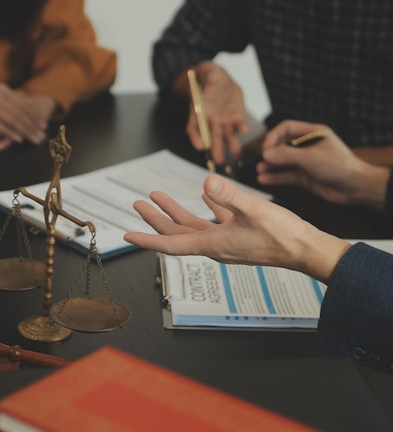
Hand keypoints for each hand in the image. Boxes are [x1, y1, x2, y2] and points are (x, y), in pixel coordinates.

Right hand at [0, 84, 54, 150]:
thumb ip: (11, 98)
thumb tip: (29, 101)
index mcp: (1, 88)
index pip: (22, 103)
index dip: (34, 115)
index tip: (44, 125)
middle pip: (19, 112)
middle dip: (32, 125)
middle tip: (42, 136)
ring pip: (12, 119)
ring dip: (25, 131)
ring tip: (34, 139)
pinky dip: (10, 133)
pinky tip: (19, 140)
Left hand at [124, 174, 349, 283]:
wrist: (306, 249)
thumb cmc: (283, 236)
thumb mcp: (255, 210)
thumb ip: (230, 195)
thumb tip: (207, 182)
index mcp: (213, 244)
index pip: (171, 244)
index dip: (148, 240)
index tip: (127, 236)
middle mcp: (215, 245)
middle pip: (176, 234)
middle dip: (155, 219)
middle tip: (138, 203)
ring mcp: (227, 241)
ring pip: (193, 227)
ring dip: (174, 212)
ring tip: (159, 197)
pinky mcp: (239, 235)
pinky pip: (214, 221)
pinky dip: (205, 207)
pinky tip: (204, 194)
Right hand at [184, 62, 247, 163]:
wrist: (222, 82)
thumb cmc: (210, 79)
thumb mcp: (205, 72)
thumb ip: (203, 73)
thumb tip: (199, 71)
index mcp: (199, 112)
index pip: (194, 128)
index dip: (196, 138)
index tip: (200, 147)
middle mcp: (211, 120)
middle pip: (212, 136)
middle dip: (217, 148)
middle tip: (219, 160)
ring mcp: (224, 120)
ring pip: (226, 135)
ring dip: (231, 144)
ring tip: (236, 154)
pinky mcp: (236, 117)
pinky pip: (238, 125)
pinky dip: (241, 129)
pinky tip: (244, 131)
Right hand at [257, 120, 388, 209]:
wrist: (355, 188)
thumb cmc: (339, 167)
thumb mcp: (311, 158)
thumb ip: (287, 155)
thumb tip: (265, 153)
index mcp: (313, 133)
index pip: (286, 128)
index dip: (274, 136)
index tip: (265, 148)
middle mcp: (308, 146)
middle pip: (282, 145)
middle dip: (270, 153)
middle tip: (260, 161)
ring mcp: (306, 162)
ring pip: (283, 162)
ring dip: (271, 166)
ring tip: (259, 171)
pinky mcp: (305, 177)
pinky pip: (286, 175)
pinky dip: (276, 177)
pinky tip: (265, 180)